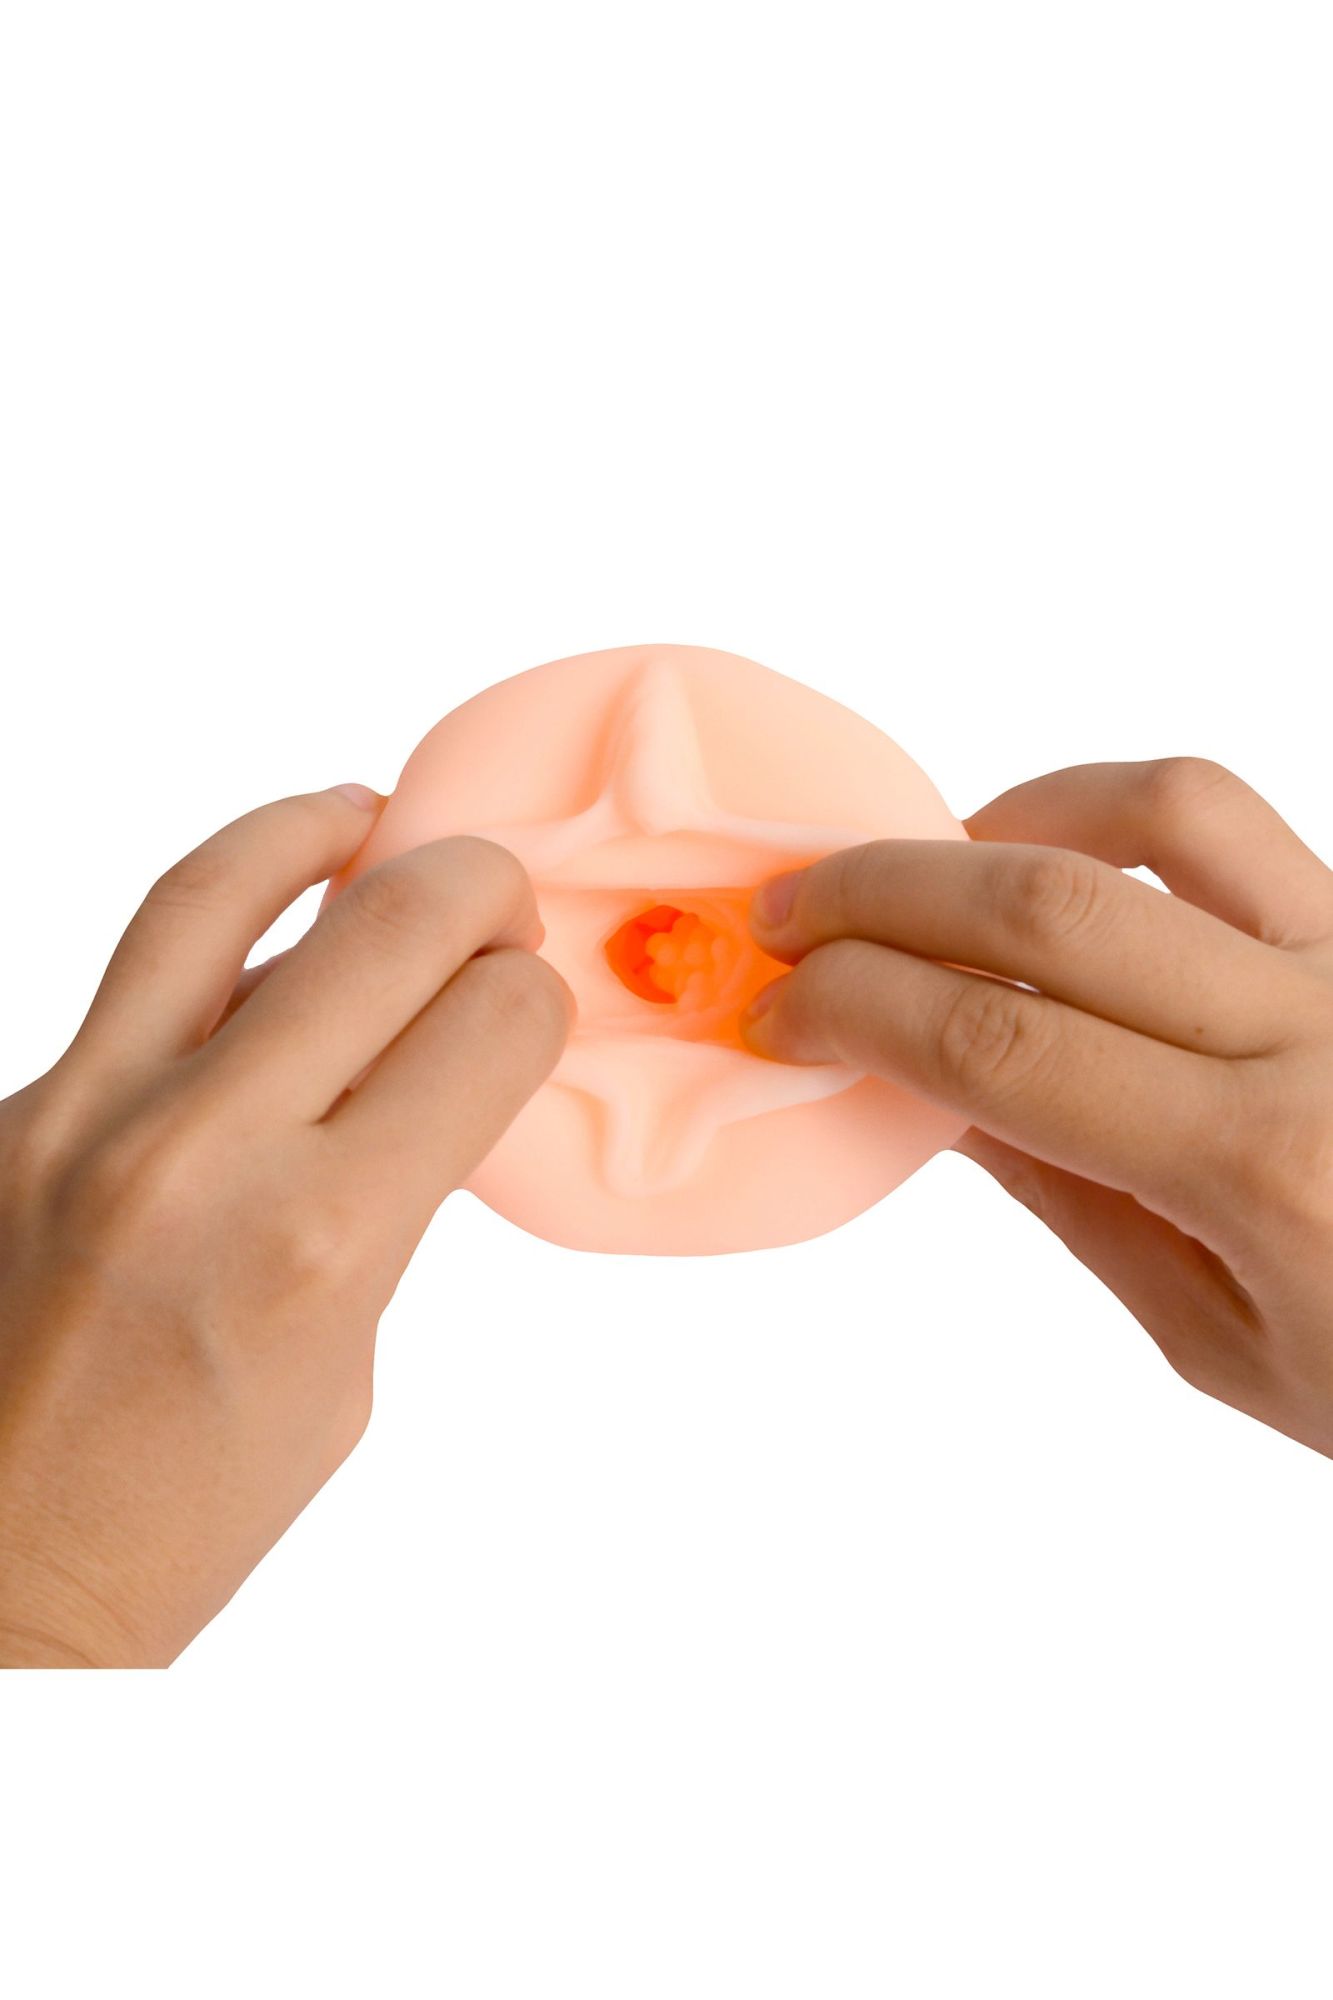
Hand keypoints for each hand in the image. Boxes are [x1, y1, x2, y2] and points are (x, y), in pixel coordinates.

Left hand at [0, 788, 570, 1666]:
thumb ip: (390, 1197)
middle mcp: (201, 1152)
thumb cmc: (180, 1511)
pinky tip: (261, 921)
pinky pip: (132, 968)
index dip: (533, 1000)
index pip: (487, 1027)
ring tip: (367, 822)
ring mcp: (82, 1113)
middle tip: (492, 902)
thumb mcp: (347, 1360)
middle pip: (390, 926)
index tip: (529, 1006)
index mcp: (320, 1241)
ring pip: (223, 886)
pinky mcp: (13, 1108)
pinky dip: (217, 922)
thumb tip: (420, 1062)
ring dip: (321, 832)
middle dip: (475, 893)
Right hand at [742, 758, 1332, 1457]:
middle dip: (882, 895)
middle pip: (1046, 907)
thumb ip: (1073, 1198)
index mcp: (1260, 1170)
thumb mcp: (1221, 1338)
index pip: (1000, 1043)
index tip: (778, 1014)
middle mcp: (1317, 1036)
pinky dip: (1112, 813)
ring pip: (1160, 812)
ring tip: (920, 869)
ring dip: (1003, 821)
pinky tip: (1050, 858)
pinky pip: (1237, 823)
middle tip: (790, 916)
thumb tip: (936, 1089)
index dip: (859, 1011)